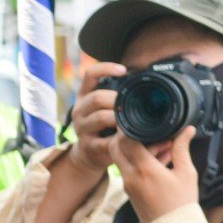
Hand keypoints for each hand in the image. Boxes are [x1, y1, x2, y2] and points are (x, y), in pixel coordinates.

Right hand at [61, 61, 129, 178]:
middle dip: (117, 99)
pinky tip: (129, 137)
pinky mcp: (89, 146)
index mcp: (83, 96)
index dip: (106, 68)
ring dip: (119, 118)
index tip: (124, 70)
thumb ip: (115, 95)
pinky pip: (106, 140)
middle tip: (133, 104)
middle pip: (97, 97)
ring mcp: (82, 128)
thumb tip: (143, 79)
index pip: (89, 74)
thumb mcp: (102, 108)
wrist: (88, 154)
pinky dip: (120, 137)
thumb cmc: (102, 126)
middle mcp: (79, 110)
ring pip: (101, 117)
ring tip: (132, 119)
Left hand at [119, 124, 202, 222]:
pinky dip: (139, 160)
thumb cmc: (182, 203)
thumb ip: (182, 149)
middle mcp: (131, 176)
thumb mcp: (186, 173)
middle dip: (128, 135)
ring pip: (122, 157)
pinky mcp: (129, 190)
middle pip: (116, 147)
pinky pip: (128, 168)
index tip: (140, 119)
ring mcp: (127, 184)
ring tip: (164, 146)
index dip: (130, 127)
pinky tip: (162, 158)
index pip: (126, 140)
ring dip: (136, 148)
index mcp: (144, 169)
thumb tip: (187, 129)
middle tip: (147, 130)